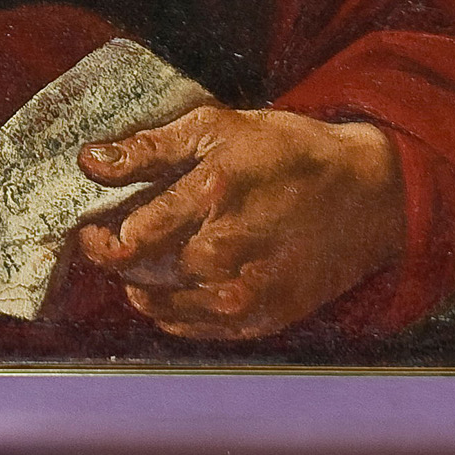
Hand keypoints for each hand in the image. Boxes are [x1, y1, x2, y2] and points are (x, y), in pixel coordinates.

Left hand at [76, 105, 404, 339]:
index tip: (89, 225)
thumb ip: (150, 147)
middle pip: (141, 275)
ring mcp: (246, 294)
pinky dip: (173, 309)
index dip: (98, 236)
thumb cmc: (288, 152)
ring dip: (142, 284)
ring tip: (146, 256)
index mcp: (212, 196)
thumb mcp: (218, 127)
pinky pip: (194, 328)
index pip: (130, 239)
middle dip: (118, 258)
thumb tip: (89, 160)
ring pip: (162, 305)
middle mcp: (226, 254)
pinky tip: (175, 283)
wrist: (365, 194)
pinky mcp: (263, 321)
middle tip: (115, 236)